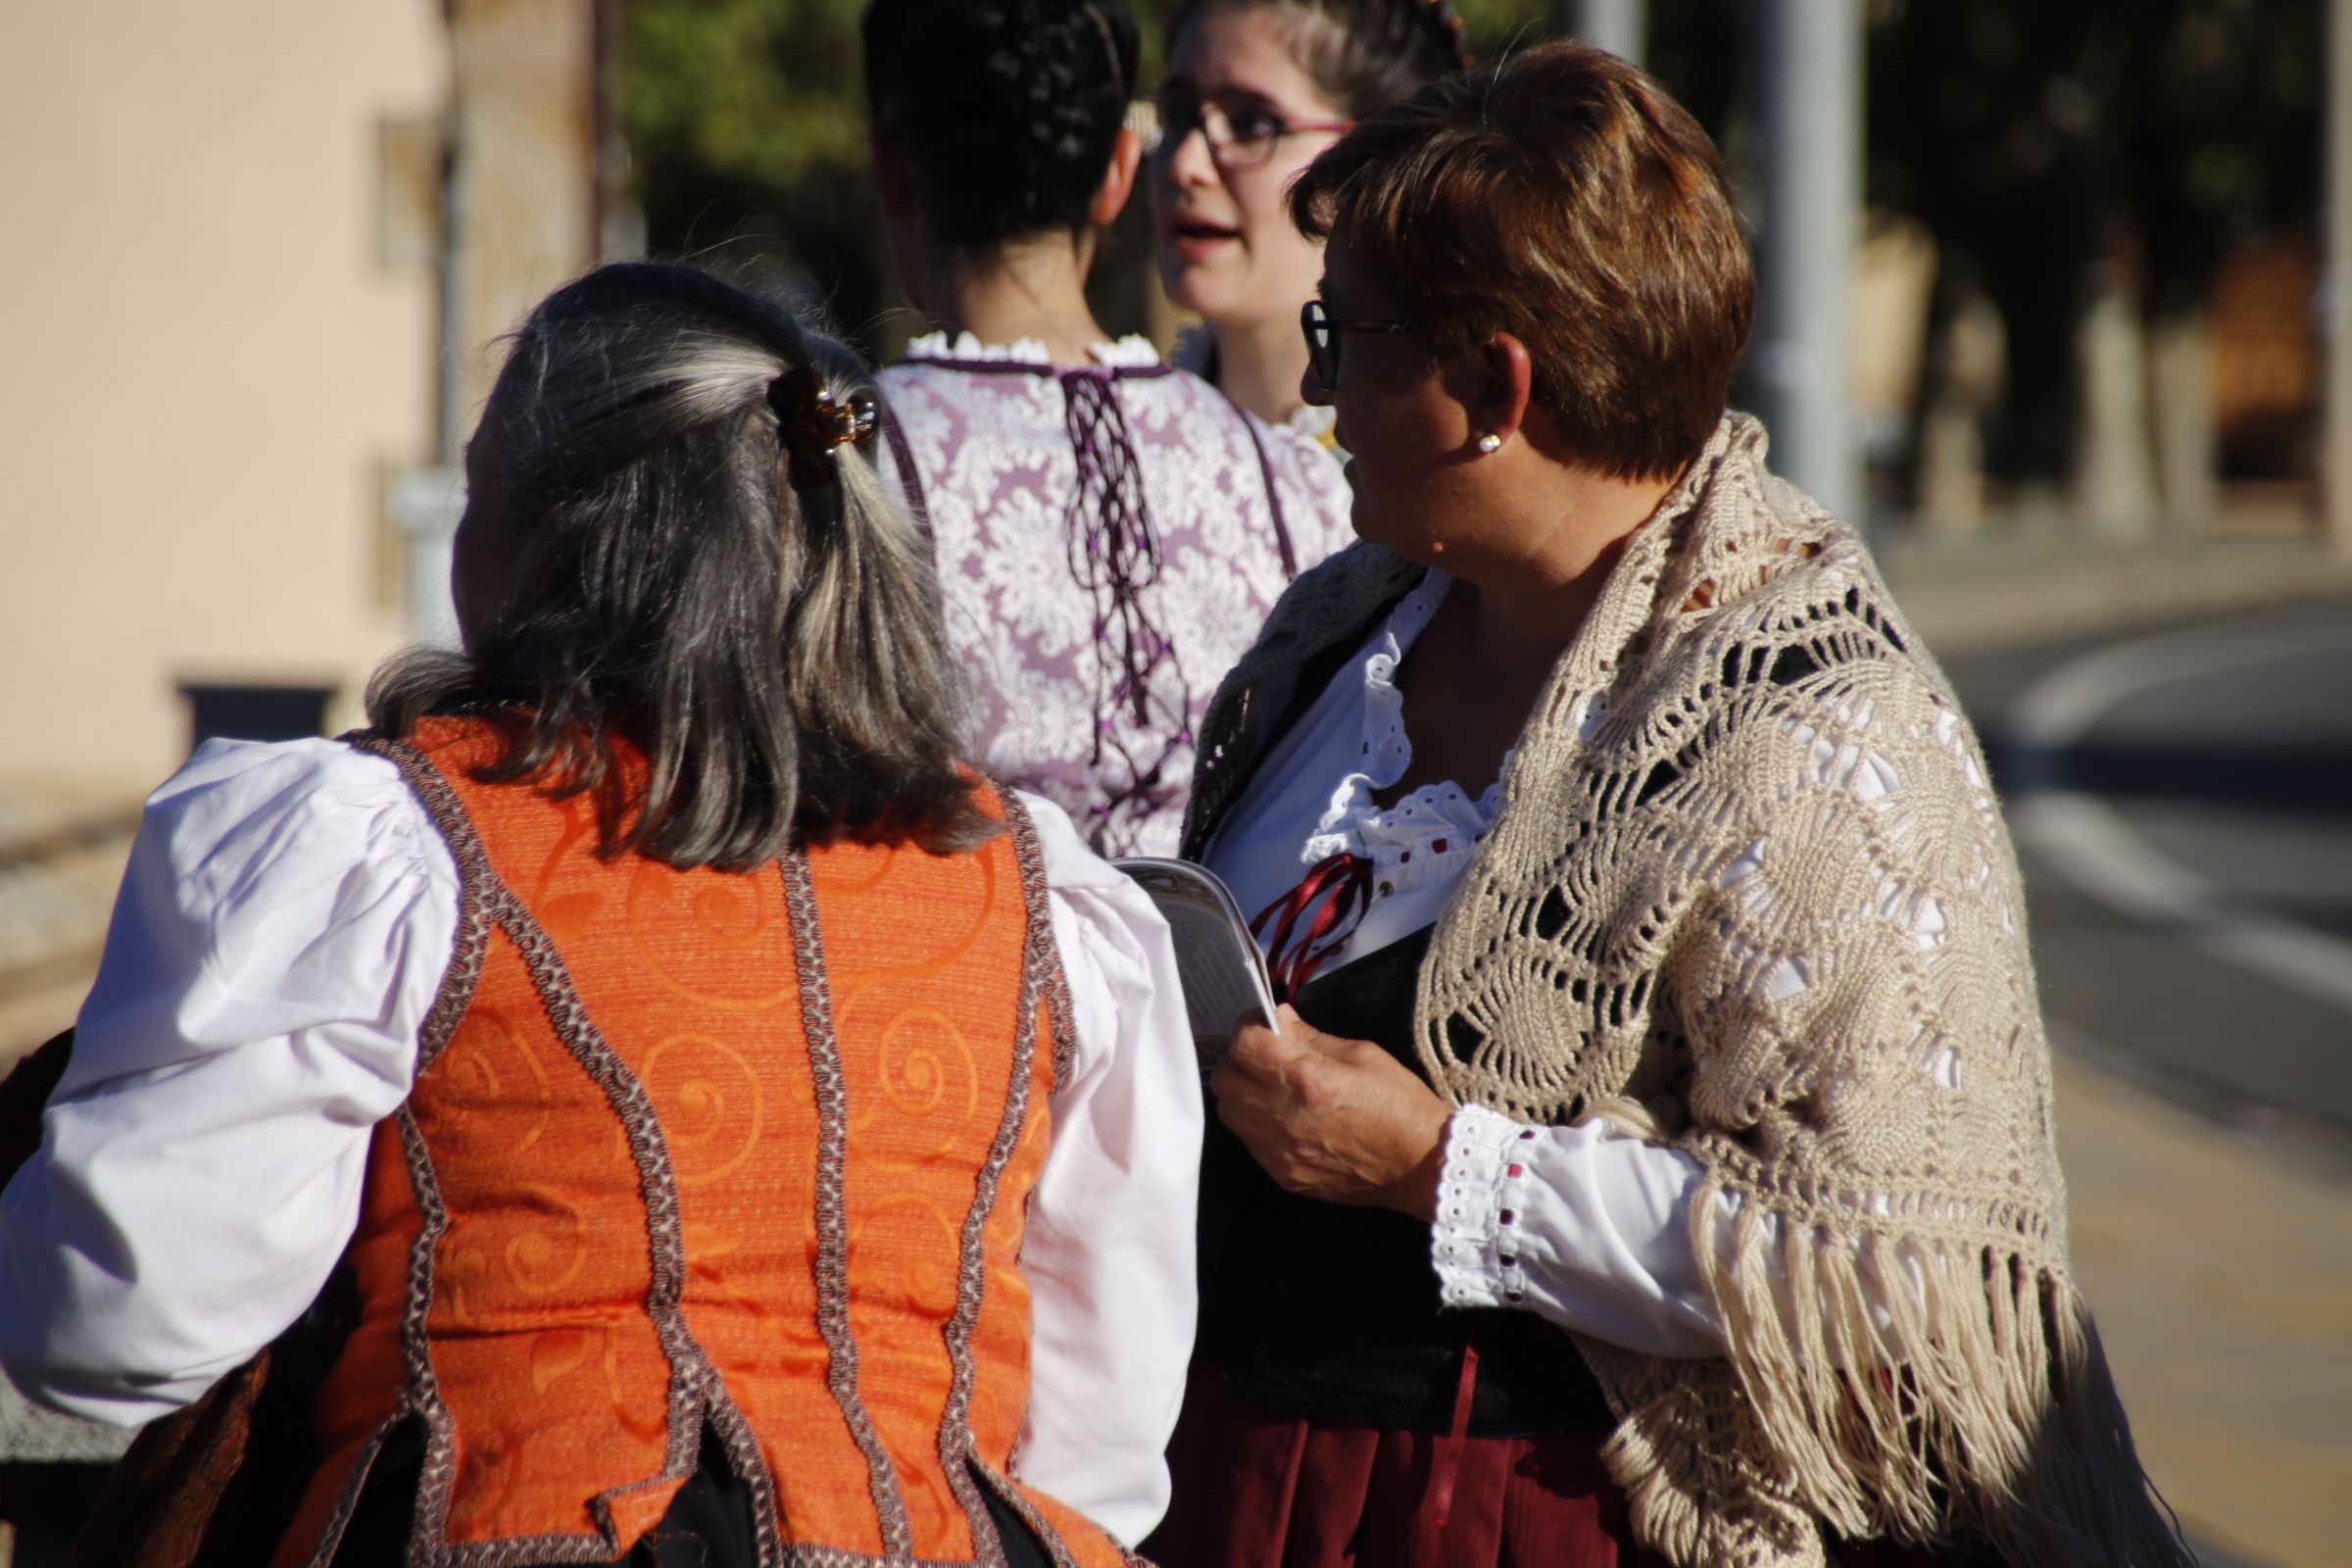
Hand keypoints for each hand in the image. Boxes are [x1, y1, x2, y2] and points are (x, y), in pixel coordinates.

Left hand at [1209, 1005, 1453, 1219]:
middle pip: (1225, 1079)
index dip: (1249, 1025)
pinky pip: (1249, 1142)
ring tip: (1270, 1085)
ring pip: (1228, 1112)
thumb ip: (1312, 1037)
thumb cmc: (1400, 1107)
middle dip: (1239, 1058)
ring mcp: (1281, 1151)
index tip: (1262, 1023)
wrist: (1421, 1167)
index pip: (1245, 1044)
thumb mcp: (1363, 1054)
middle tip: (1263, 1053)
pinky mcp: (1283, 1176)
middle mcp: (1285, 1117)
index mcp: (1307, 1080)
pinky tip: (1283, 1117)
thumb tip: (1279, 1021)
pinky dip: (1256, 1123)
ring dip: (1241, 1091)